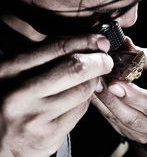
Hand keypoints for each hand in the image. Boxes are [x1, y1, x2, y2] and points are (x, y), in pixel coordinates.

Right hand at [0, 34, 112, 156]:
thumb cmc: (11, 101)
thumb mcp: (17, 72)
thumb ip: (44, 56)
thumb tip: (82, 43)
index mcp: (10, 69)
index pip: (57, 47)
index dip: (84, 41)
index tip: (99, 41)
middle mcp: (20, 92)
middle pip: (75, 67)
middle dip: (98, 60)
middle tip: (106, 59)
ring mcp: (34, 116)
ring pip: (83, 89)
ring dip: (93, 81)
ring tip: (92, 78)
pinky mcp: (48, 135)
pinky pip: (81, 109)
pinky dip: (86, 100)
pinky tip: (82, 96)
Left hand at [92, 37, 146, 143]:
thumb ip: (142, 56)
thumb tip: (123, 41)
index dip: (134, 95)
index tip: (115, 83)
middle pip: (134, 118)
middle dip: (113, 99)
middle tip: (98, 81)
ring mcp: (146, 135)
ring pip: (120, 123)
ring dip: (104, 103)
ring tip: (93, 85)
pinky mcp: (131, 135)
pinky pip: (113, 123)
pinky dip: (102, 108)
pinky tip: (93, 94)